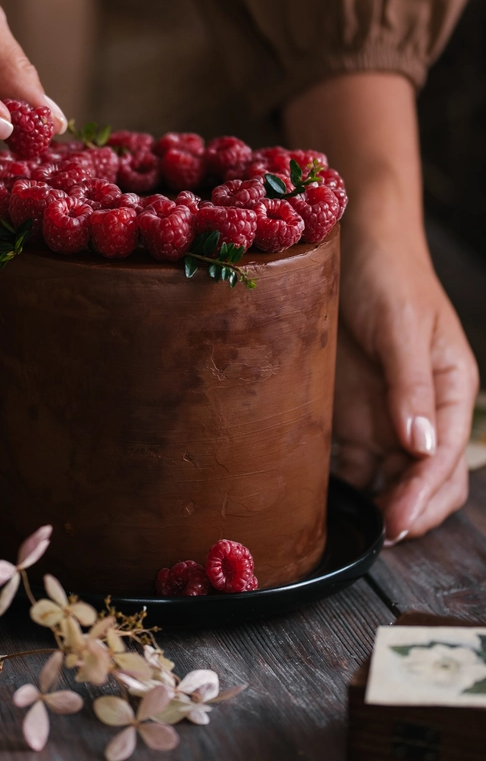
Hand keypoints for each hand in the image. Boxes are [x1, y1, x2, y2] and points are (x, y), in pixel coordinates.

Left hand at [283, 71, 478, 541]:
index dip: (423, 495)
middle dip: (409, 511)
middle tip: (378, 535)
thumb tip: (421, 446)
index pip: (444, 457)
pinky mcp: (353, 413)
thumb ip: (411, 385)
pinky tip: (326, 501)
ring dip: (378, 504)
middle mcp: (422, 410)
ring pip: (391, 478)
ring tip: (350, 529)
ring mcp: (386, 414)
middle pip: (427, 480)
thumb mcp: (402, 326)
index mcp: (451, 390)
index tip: (397, 521)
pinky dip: (348, 485)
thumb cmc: (387, 276)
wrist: (352, 241)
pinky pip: (355, 461)